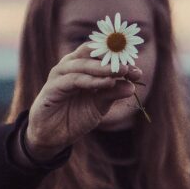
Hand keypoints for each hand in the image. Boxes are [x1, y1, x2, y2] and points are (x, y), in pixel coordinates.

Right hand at [26, 43, 141, 154]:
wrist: (53, 135)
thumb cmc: (75, 115)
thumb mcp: (99, 104)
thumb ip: (113, 93)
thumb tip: (132, 86)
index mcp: (82, 65)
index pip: (101, 54)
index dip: (120, 59)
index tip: (138, 71)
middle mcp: (70, 65)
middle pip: (92, 53)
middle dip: (113, 59)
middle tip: (130, 68)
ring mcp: (60, 74)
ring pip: (84, 64)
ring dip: (104, 68)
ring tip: (122, 72)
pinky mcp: (52, 87)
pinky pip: (74, 80)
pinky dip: (92, 80)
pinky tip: (107, 83)